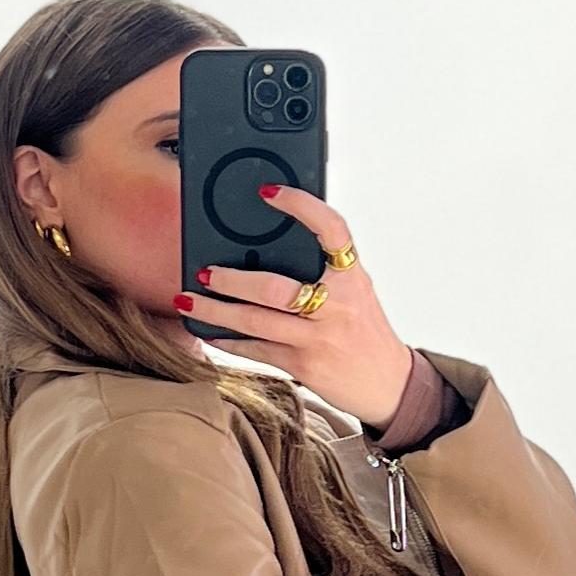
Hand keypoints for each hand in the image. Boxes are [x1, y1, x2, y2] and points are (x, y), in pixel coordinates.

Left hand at [174, 182, 408, 430]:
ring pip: (255, 322)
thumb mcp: (356, 291)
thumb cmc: (364, 329)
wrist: (388, 384)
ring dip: (215, 311)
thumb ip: (325, 269)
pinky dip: (228, 340)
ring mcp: (318, 338)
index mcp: (352, 277)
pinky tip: (208, 331)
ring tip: (188, 301)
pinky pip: (256, 350)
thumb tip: (270, 245)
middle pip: (275, 288)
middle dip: (233, 279)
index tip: (268, 192)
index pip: (333, 229)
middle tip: (205, 271)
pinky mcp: (303, 366)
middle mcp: (337, 305)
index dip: (302, 206)